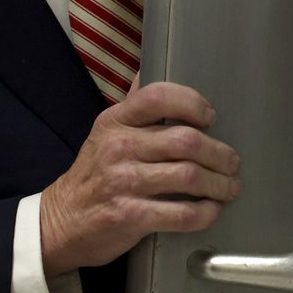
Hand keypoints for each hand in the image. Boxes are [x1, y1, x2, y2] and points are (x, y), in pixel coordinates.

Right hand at [39, 81, 240, 275]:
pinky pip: (182, 214)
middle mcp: (119, 147)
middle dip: (219, 153)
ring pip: (189, 176)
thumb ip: (132, 107)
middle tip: (231, 162)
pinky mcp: (130, 216)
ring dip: (219, 184)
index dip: (192, 103)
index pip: (158, 96)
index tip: (210, 117)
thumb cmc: (92, 176)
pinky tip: (211, 210)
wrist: (61, 222)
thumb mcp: (104, 133)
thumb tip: (147, 69)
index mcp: (115, 121)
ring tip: (229, 187)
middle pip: (185, 140)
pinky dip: (205, 213)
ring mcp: (123, 182)